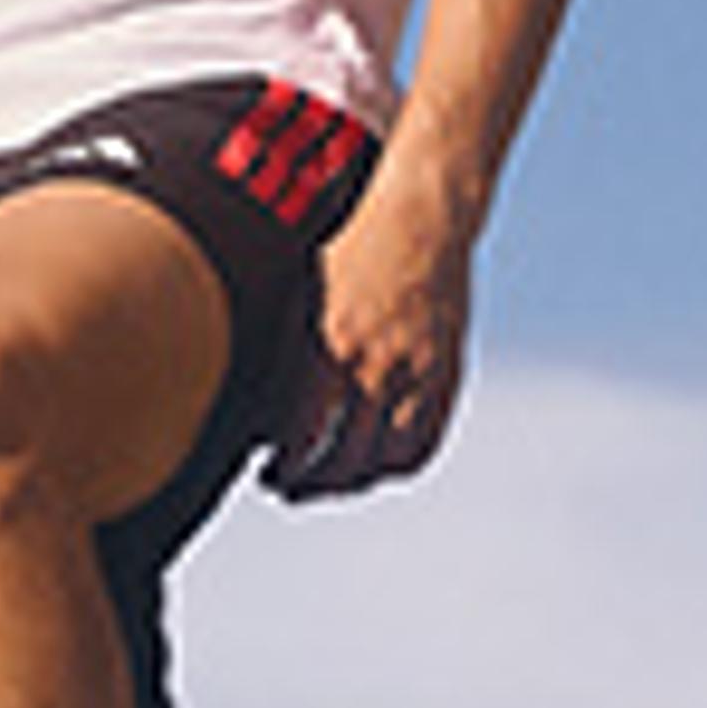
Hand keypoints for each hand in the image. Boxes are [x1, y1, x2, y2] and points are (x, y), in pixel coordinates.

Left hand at [265, 174, 470, 501]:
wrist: (421, 219)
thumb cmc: (347, 254)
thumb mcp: (299, 300)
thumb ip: (281, 359)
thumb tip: (258, 419)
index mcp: (331, 349)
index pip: (304, 439)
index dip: (285, 471)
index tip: (269, 475)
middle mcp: (378, 366)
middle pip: (346, 460)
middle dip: (313, 486)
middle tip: (292, 488)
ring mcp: (418, 372)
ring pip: (389, 459)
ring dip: (356, 481)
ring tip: (330, 480)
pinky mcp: (447, 370)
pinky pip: (427, 437)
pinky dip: (400, 462)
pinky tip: (376, 463)